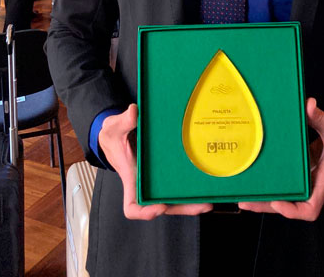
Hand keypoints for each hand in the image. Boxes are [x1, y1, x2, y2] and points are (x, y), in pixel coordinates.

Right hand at [98, 104, 211, 220]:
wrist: (117, 134)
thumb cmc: (113, 136)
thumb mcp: (114, 127)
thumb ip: (122, 121)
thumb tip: (134, 112)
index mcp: (131, 178)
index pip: (133, 207)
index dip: (145, 212)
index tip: (160, 206)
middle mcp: (145, 184)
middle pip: (163, 206)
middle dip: (182, 208)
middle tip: (202, 205)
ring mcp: (156, 180)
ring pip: (173, 198)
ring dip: (190, 201)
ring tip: (210, 200)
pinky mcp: (164, 171)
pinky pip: (177, 184)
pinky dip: (190, 187)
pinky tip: (206, 184)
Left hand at [238, 98, 323, 221]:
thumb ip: (320, 117)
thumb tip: (309, 104)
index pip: (310, 209)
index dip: (292, 210)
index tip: (277, 200)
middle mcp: (314, 185)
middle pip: (290, 206)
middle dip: (267, 206)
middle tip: (245, 201)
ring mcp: (309, 180)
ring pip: (286, 197)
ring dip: (266, 198)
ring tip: (245, 194)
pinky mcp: (304, 172)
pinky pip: (287, 183)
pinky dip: (273, 184)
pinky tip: (258, 178)